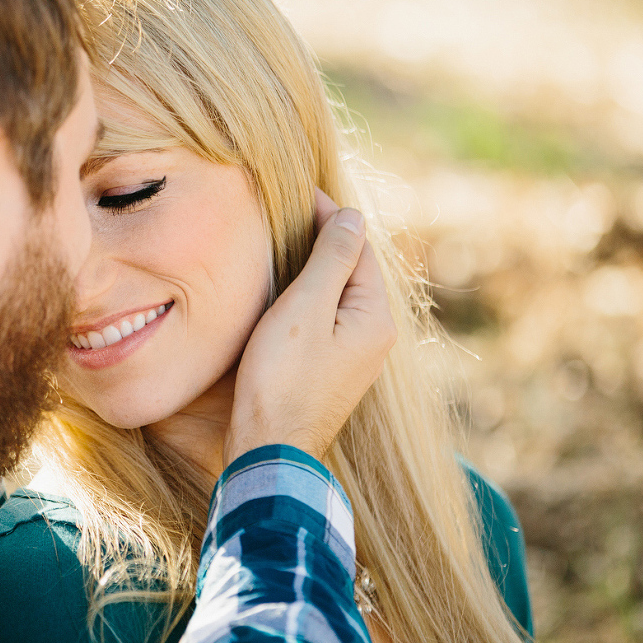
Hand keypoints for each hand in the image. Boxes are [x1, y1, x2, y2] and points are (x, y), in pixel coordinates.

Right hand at [225, 189, 395, 462]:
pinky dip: (309, 300)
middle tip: (289, 214)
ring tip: (283, 246)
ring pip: (338, 298)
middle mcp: (374, 338)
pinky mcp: (331, 374)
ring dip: (315, 271)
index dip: (330, 217)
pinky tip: (284, 297)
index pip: (358, 249)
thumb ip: (331, 259)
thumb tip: (353, 215)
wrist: (268, 449)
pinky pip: (326, 321)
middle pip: (352, 272)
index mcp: (374, 318)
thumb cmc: (282, 379)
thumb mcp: (305, 308)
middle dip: (324, 241)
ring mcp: (354, 360)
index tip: (301, 193)